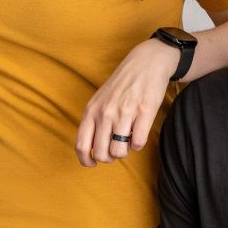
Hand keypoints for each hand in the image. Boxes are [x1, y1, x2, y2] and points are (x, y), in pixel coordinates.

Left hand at [75, 38, 178, 166]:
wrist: (146, 64)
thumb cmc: (121, 86)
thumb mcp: (99, 101)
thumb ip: (92, 122)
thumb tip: (90, 151)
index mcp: (91, 111)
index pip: (81, 145)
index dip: (86, 160)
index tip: (92, 164)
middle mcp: (105, 113)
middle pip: (101, 153)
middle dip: (109, 157)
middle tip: (115, 148)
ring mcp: (125, 113)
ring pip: (119, 152)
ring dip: (124, 151)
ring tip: (127, 139)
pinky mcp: (144, 113)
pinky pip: (138, 144)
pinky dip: (138, 144)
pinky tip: (138, 134)